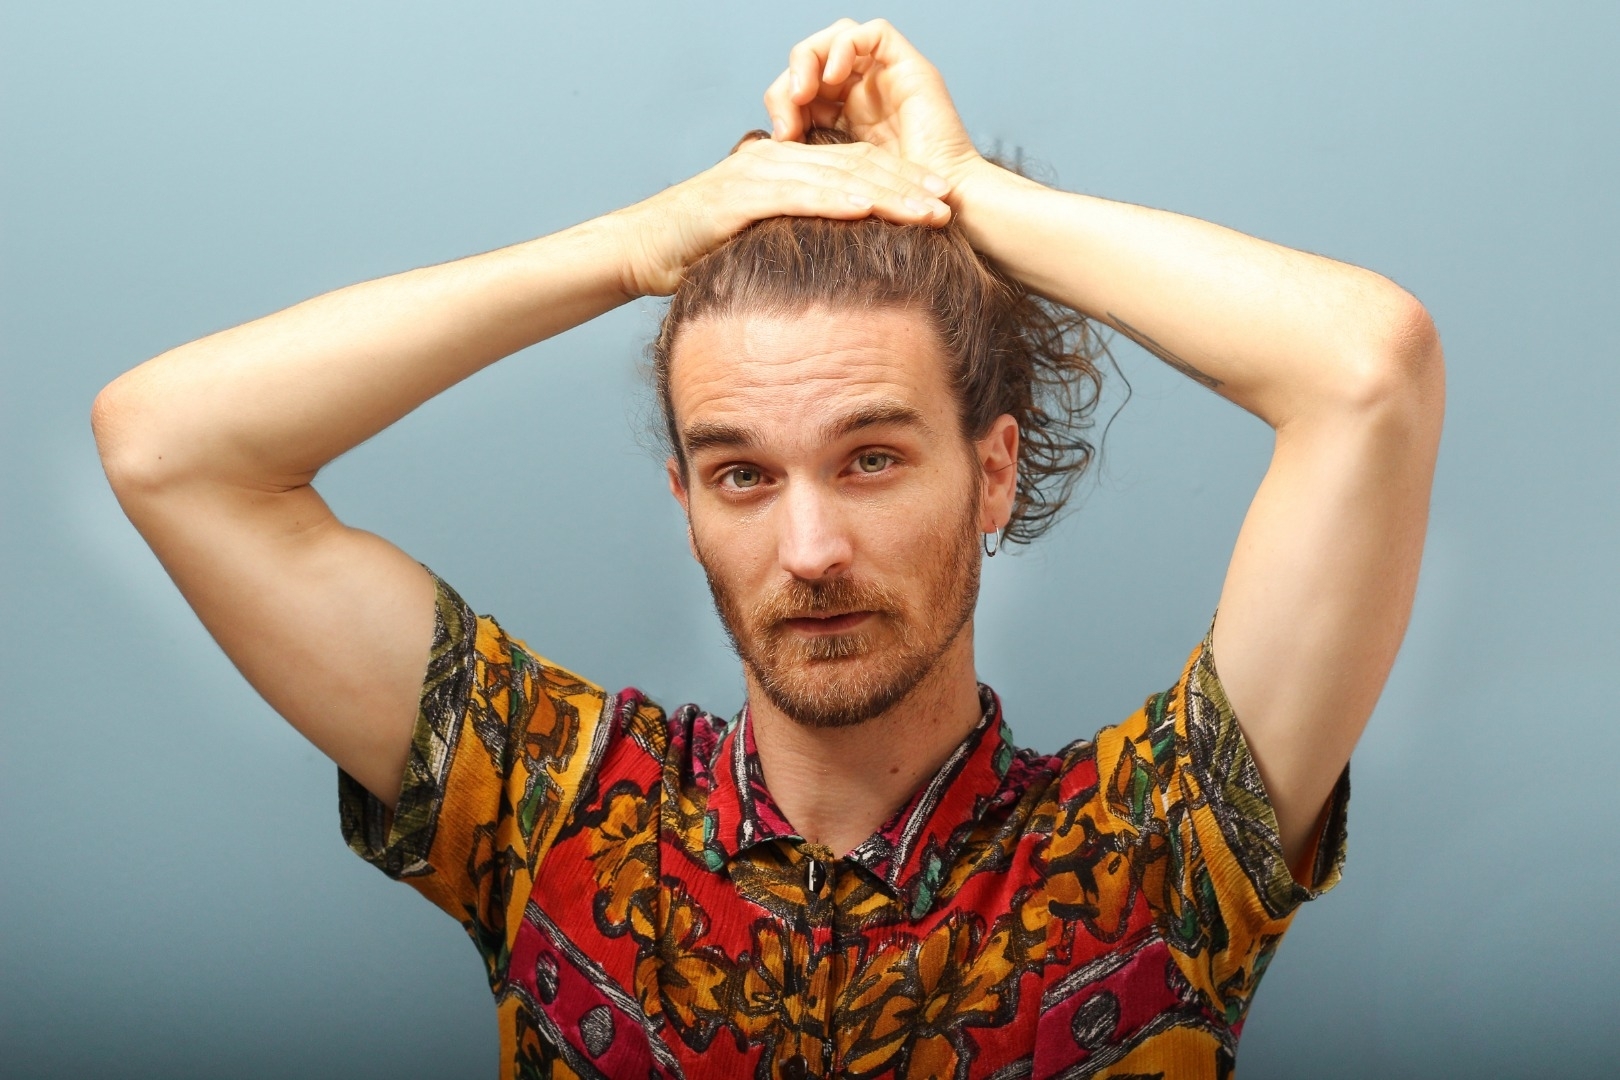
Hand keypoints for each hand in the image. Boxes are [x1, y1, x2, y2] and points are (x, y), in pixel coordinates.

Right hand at [612, 135, 951, 296]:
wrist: (639, 249)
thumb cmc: (696, 253)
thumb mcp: (758, 241)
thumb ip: (796, 239)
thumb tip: (839, 265)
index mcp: (784, 168)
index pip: (853, 167)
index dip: (901, 180)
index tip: (940, 201)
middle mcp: (774, 161)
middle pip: (855, 166)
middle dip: (907, 183)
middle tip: (949, 203)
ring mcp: (756, 175)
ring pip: (834, 177)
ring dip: (885, 192)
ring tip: (925, 209)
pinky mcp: (736, 197)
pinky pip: (794, 194)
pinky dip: (832, 199)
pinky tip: (866, 207)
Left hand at [764, 19, 983, 188]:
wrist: (937, 212)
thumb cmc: (890, 210)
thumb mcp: (830, 180)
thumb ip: (802, 159)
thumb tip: (760, 151)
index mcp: (842, 115)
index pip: (801, 86)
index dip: (782, 101)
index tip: (779, 137)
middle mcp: (864, 91)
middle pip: (815, 57)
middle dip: (791, 79)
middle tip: (786, 116)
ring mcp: (887, 77)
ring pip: (839, 36)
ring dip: (811, 59)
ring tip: (803, 93)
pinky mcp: (910, 67)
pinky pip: (874, 32)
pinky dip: (846, 48)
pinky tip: (830, 81)